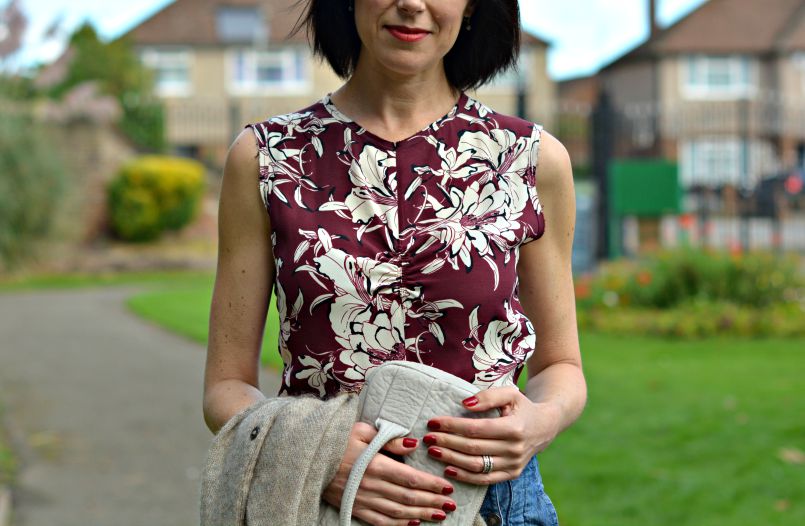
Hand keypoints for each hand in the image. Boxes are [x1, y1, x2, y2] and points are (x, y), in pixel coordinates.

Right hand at [323, 421, 457, 524]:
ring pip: (399, 513)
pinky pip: (381, 522)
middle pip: (409, 498)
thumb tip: (414, 444)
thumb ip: (390, 439)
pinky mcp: (355, 508)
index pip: (411, 479)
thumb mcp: (362, 431)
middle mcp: (372, 486)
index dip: (432, 484)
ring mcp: (363, 500)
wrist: (308, 458)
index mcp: (375, 464)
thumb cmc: (336, 440)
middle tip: (451, 504)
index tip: (448, 487)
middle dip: (433, 501)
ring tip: (440, 515)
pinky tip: (414, 525)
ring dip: (422, 515)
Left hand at [422, 386, 560, 484]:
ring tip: (433, 451)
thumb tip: (464, 404)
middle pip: (473, 448)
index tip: (433, 422)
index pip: (476, 429)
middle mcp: (515, 449)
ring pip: (477, 465)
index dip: (453, 426)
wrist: (545, 426)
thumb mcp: (510, 394)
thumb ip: (488, 396)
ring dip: (451, 459)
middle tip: (427, 437)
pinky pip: (485, 479)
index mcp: (514, 427)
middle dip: (447, 442)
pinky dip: (465, 477)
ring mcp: (514, 464)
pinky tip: (448, 469)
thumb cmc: (522, 406)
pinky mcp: (511, 474)